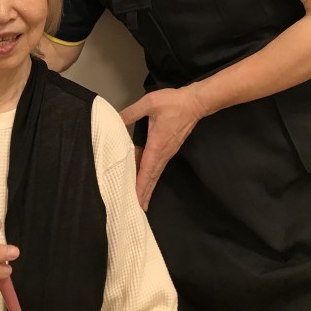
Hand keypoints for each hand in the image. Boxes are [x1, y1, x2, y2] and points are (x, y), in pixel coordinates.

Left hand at [120, 86, 204, 210]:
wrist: (194, 102)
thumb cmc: (172, 103)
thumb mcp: (149, 103)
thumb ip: (132, 112)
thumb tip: (116, 119)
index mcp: (157, 144)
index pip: (146, 169)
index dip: (141, 184)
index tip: (136, 199)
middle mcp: (164, 152)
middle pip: (152, 176)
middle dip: (145, 192)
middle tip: (137, 208)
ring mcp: (169, 152)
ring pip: (156, 173)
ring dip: (149, 187)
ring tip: (142, 200)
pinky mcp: (171, 148)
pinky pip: (160, 166)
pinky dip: (153, 177)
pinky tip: (149, 180)